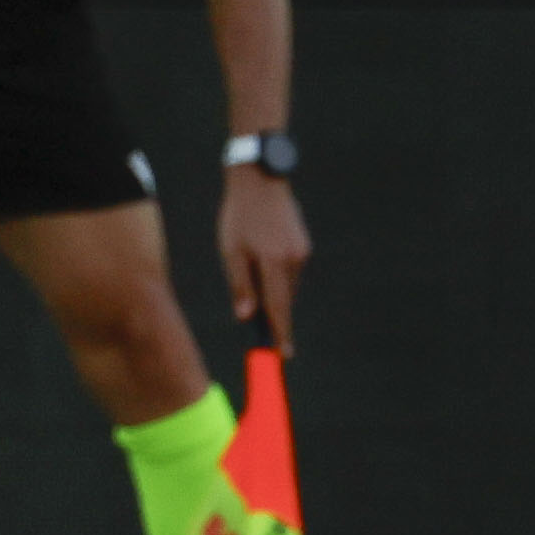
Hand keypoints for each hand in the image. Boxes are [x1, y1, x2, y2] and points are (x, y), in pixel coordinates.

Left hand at [219, 165, 307, 349]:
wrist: (261, 178)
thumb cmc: (240, 215)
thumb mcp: (231, 250)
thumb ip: (240, 284)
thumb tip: (246, 316)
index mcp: (274, 263)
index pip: (278, 308)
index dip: (280, 334)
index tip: (283, 356)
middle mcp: (293, 260)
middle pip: (283, 299)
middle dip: (272, 313)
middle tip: (258, 324)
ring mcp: (301, 251)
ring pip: (286, 285)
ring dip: (272, 289)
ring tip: (250, 268)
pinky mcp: (303, 243)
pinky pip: (290, 270)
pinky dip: (277, 275)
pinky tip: (262, 259)